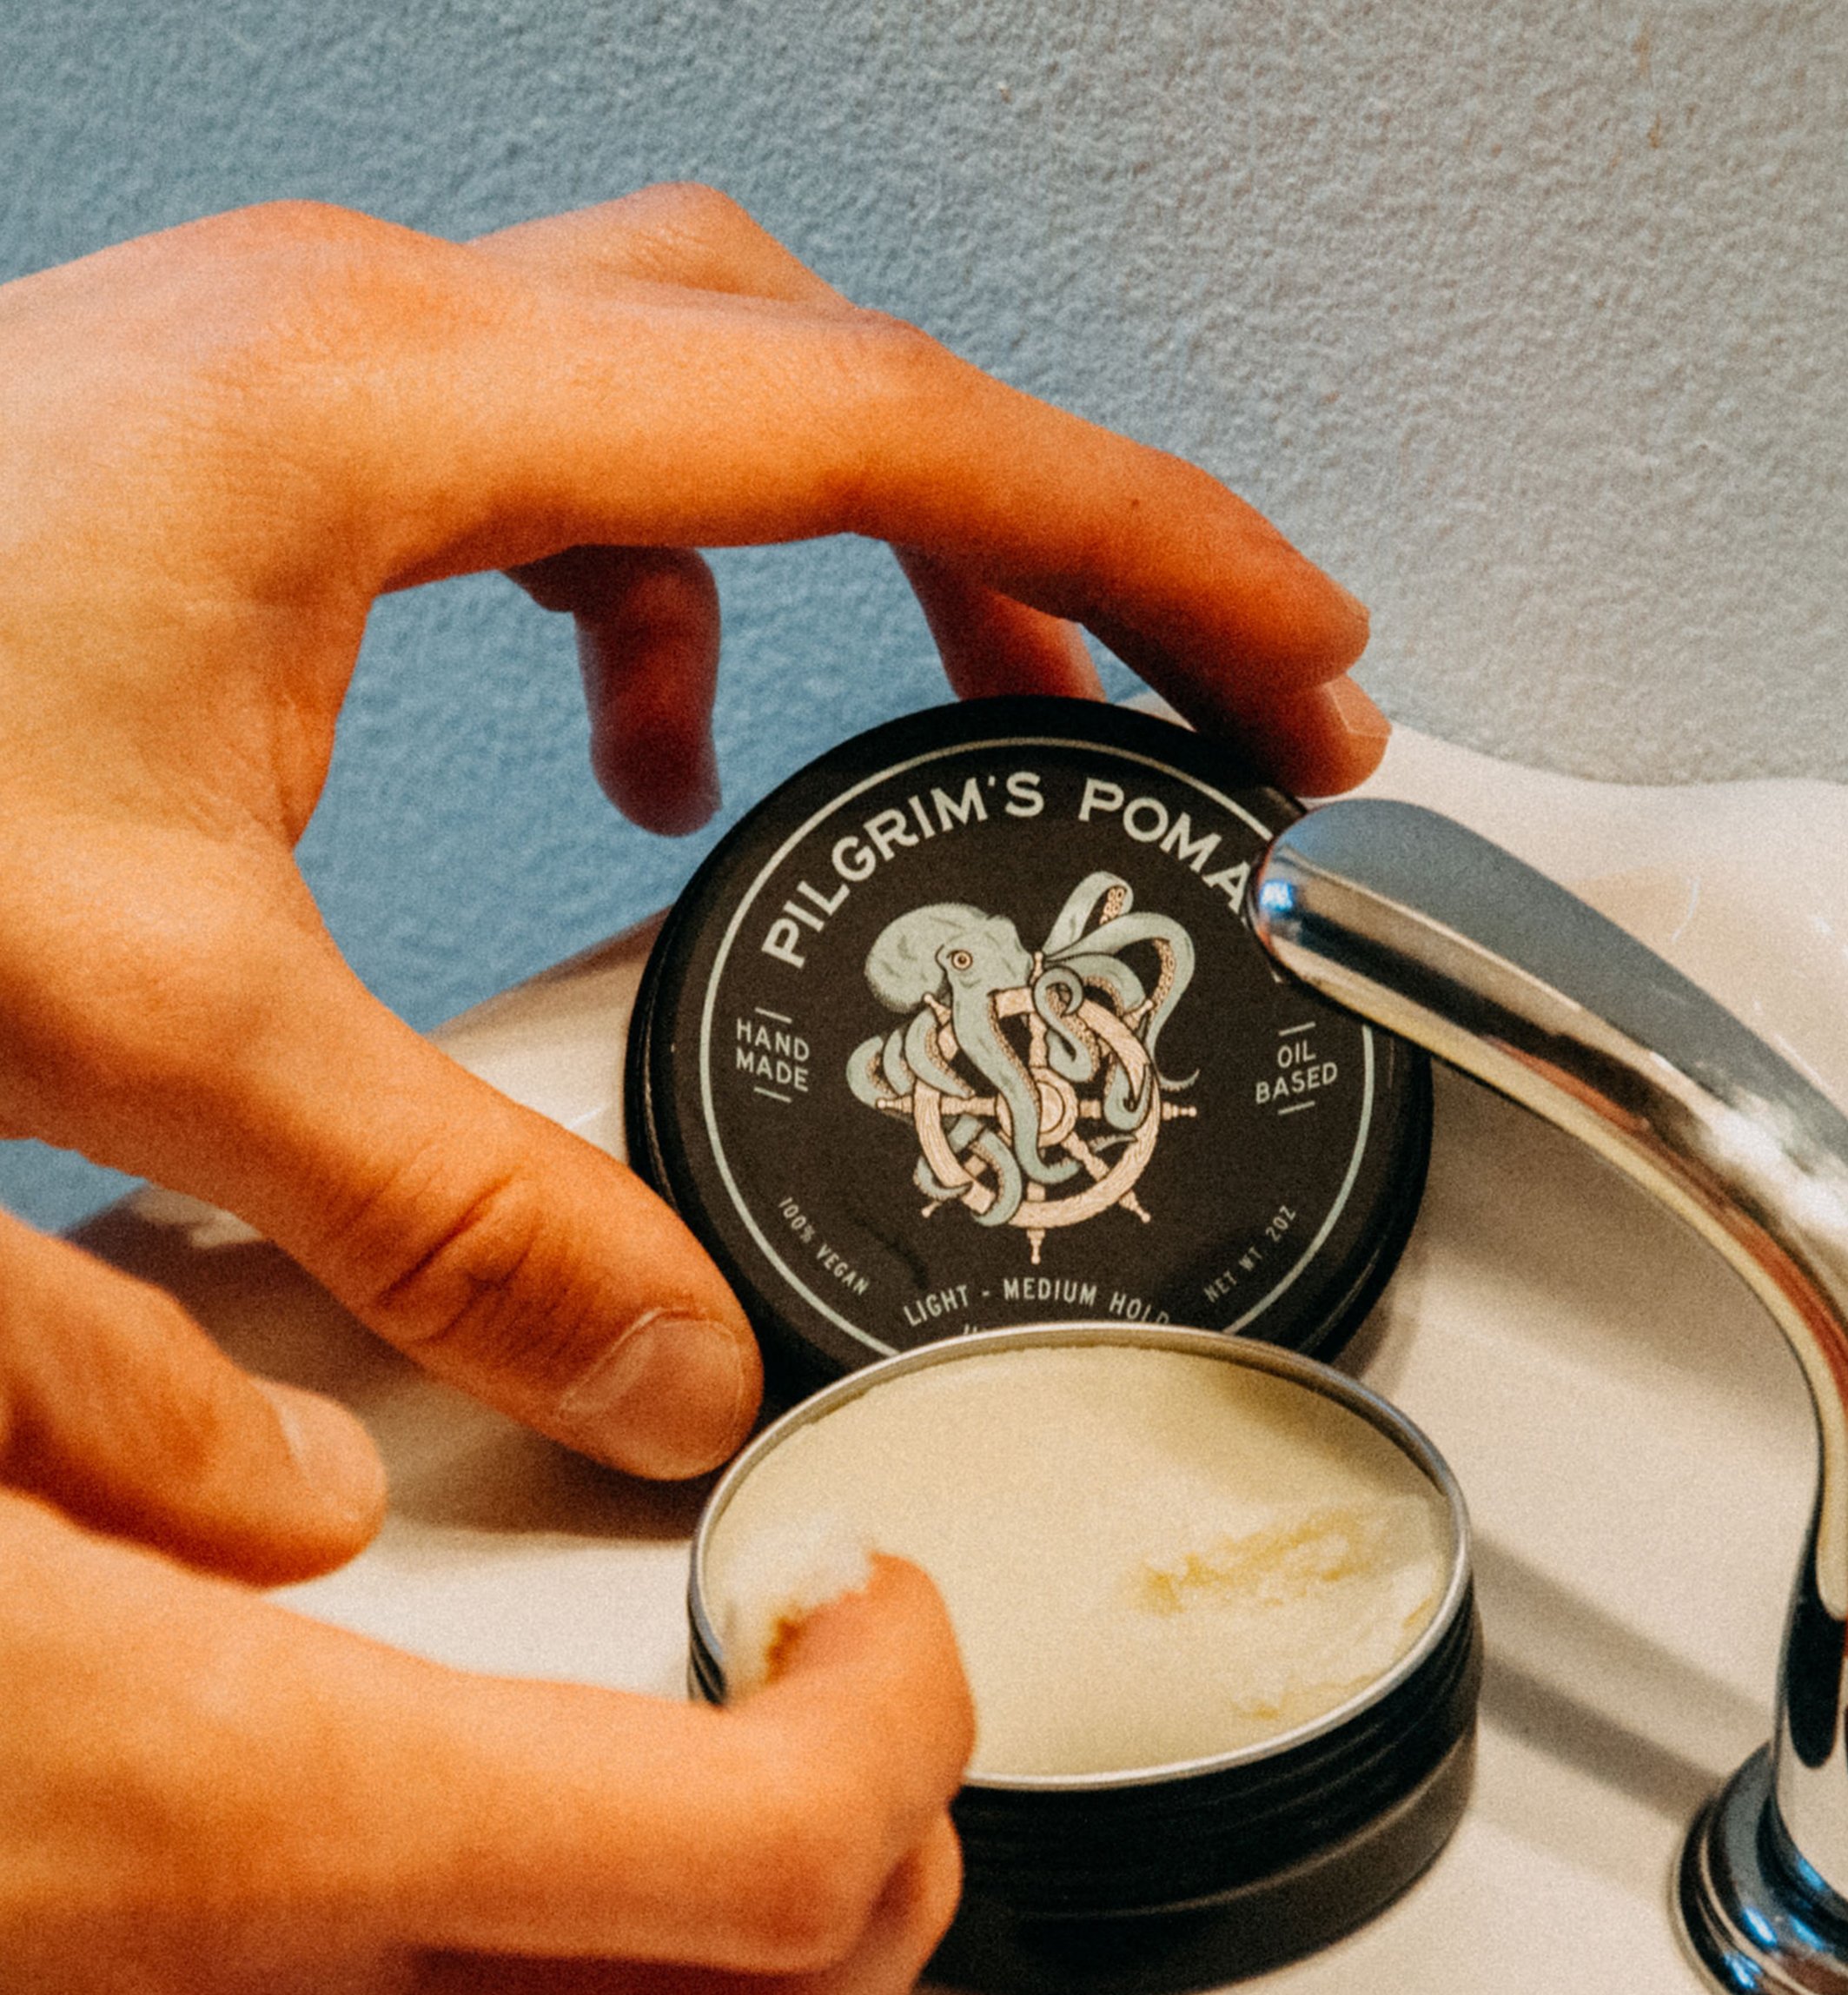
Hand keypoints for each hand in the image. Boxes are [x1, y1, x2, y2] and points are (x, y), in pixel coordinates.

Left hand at [0, 185, 1387, 1479]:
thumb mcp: (131, 1013)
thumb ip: (430, 1214)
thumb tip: (657, 1368)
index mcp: (393, 426)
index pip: (888, 438)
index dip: (1143, 550)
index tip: (1302, 664)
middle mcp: (373, 359)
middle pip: (839, 379)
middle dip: (1064, 539)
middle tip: (1206, 697)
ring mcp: (313, 389)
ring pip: (716, 403)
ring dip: (892, 555)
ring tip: (1000, 713)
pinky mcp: (264, 462)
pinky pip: (571, 486)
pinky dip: (688, 605)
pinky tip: (672, 740)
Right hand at [0, 1474, 969, 1994]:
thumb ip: (133, 1400)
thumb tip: (320, 1492)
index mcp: (241, 1820)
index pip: (768, 1853)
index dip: (907, 1721)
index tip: (877, 1611)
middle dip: (881, 1878)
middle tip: (848, 1712)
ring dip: (635, 1952)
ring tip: (578, 1770)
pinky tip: (301, 1894)